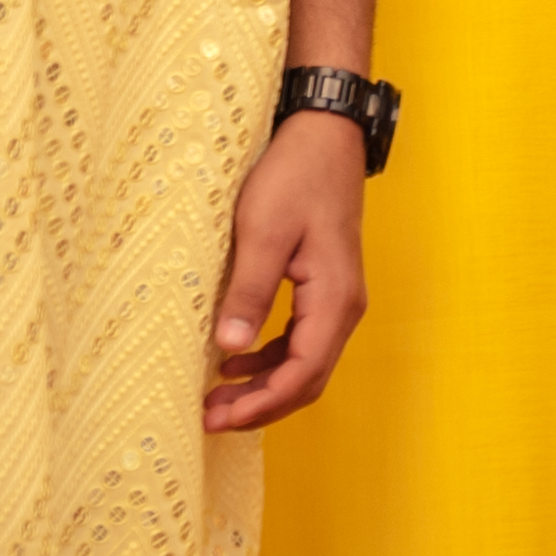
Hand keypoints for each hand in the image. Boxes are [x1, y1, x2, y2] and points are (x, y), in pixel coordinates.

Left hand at [202, 110, 371, 434]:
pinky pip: (301, 340)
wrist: (325, 135)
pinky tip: (235, 360)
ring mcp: (338, 297)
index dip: (261, 405)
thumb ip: (248, 293)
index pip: (302, 374)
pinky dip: (270, 359)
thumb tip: (229, 349)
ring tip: (216, 398)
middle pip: (308, 378)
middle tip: (210, 419)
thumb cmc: (295, 177)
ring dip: (264, 386)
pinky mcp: (325, 286)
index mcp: (335, 299)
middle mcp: (345, 306)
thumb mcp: (262, 233)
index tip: (216, 418)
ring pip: (305, 363)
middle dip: (261, 406)